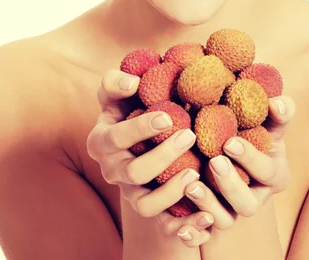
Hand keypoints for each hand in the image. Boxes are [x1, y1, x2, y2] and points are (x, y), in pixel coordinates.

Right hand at [86, 69, 214, 246]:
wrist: (138, 137)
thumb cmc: (128, 106)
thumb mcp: (117, 91)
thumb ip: (116, 81)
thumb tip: (133, 82)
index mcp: (102, 141)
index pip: (116, 137)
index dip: (140, 128)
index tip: (167, 116)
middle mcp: (113, 170)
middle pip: (134, 172)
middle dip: (163, 156)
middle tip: (189, 136)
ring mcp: (131, 192)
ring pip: (146, 205)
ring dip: (171, 192)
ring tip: (195, 173)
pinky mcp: (151, 208)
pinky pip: (165, 226)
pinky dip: (185, 227)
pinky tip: (207, 217)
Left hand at [175, 96, 294, 242]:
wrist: (227, 142)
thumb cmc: (252, 129)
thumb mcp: (268, 121)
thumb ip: (278, 112)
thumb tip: (277, 103)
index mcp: (274, 174)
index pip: (267, 171)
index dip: (250, 159)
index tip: (229, 142)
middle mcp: (256, 197)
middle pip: (248, 204)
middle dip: (231, 184)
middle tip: (214, 161)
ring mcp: (233, 210)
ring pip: (225, 220)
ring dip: (209, 204)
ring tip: (192, 185)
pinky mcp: (213, 218)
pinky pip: (203, 232)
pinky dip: (193, 229)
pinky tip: (181, 217)